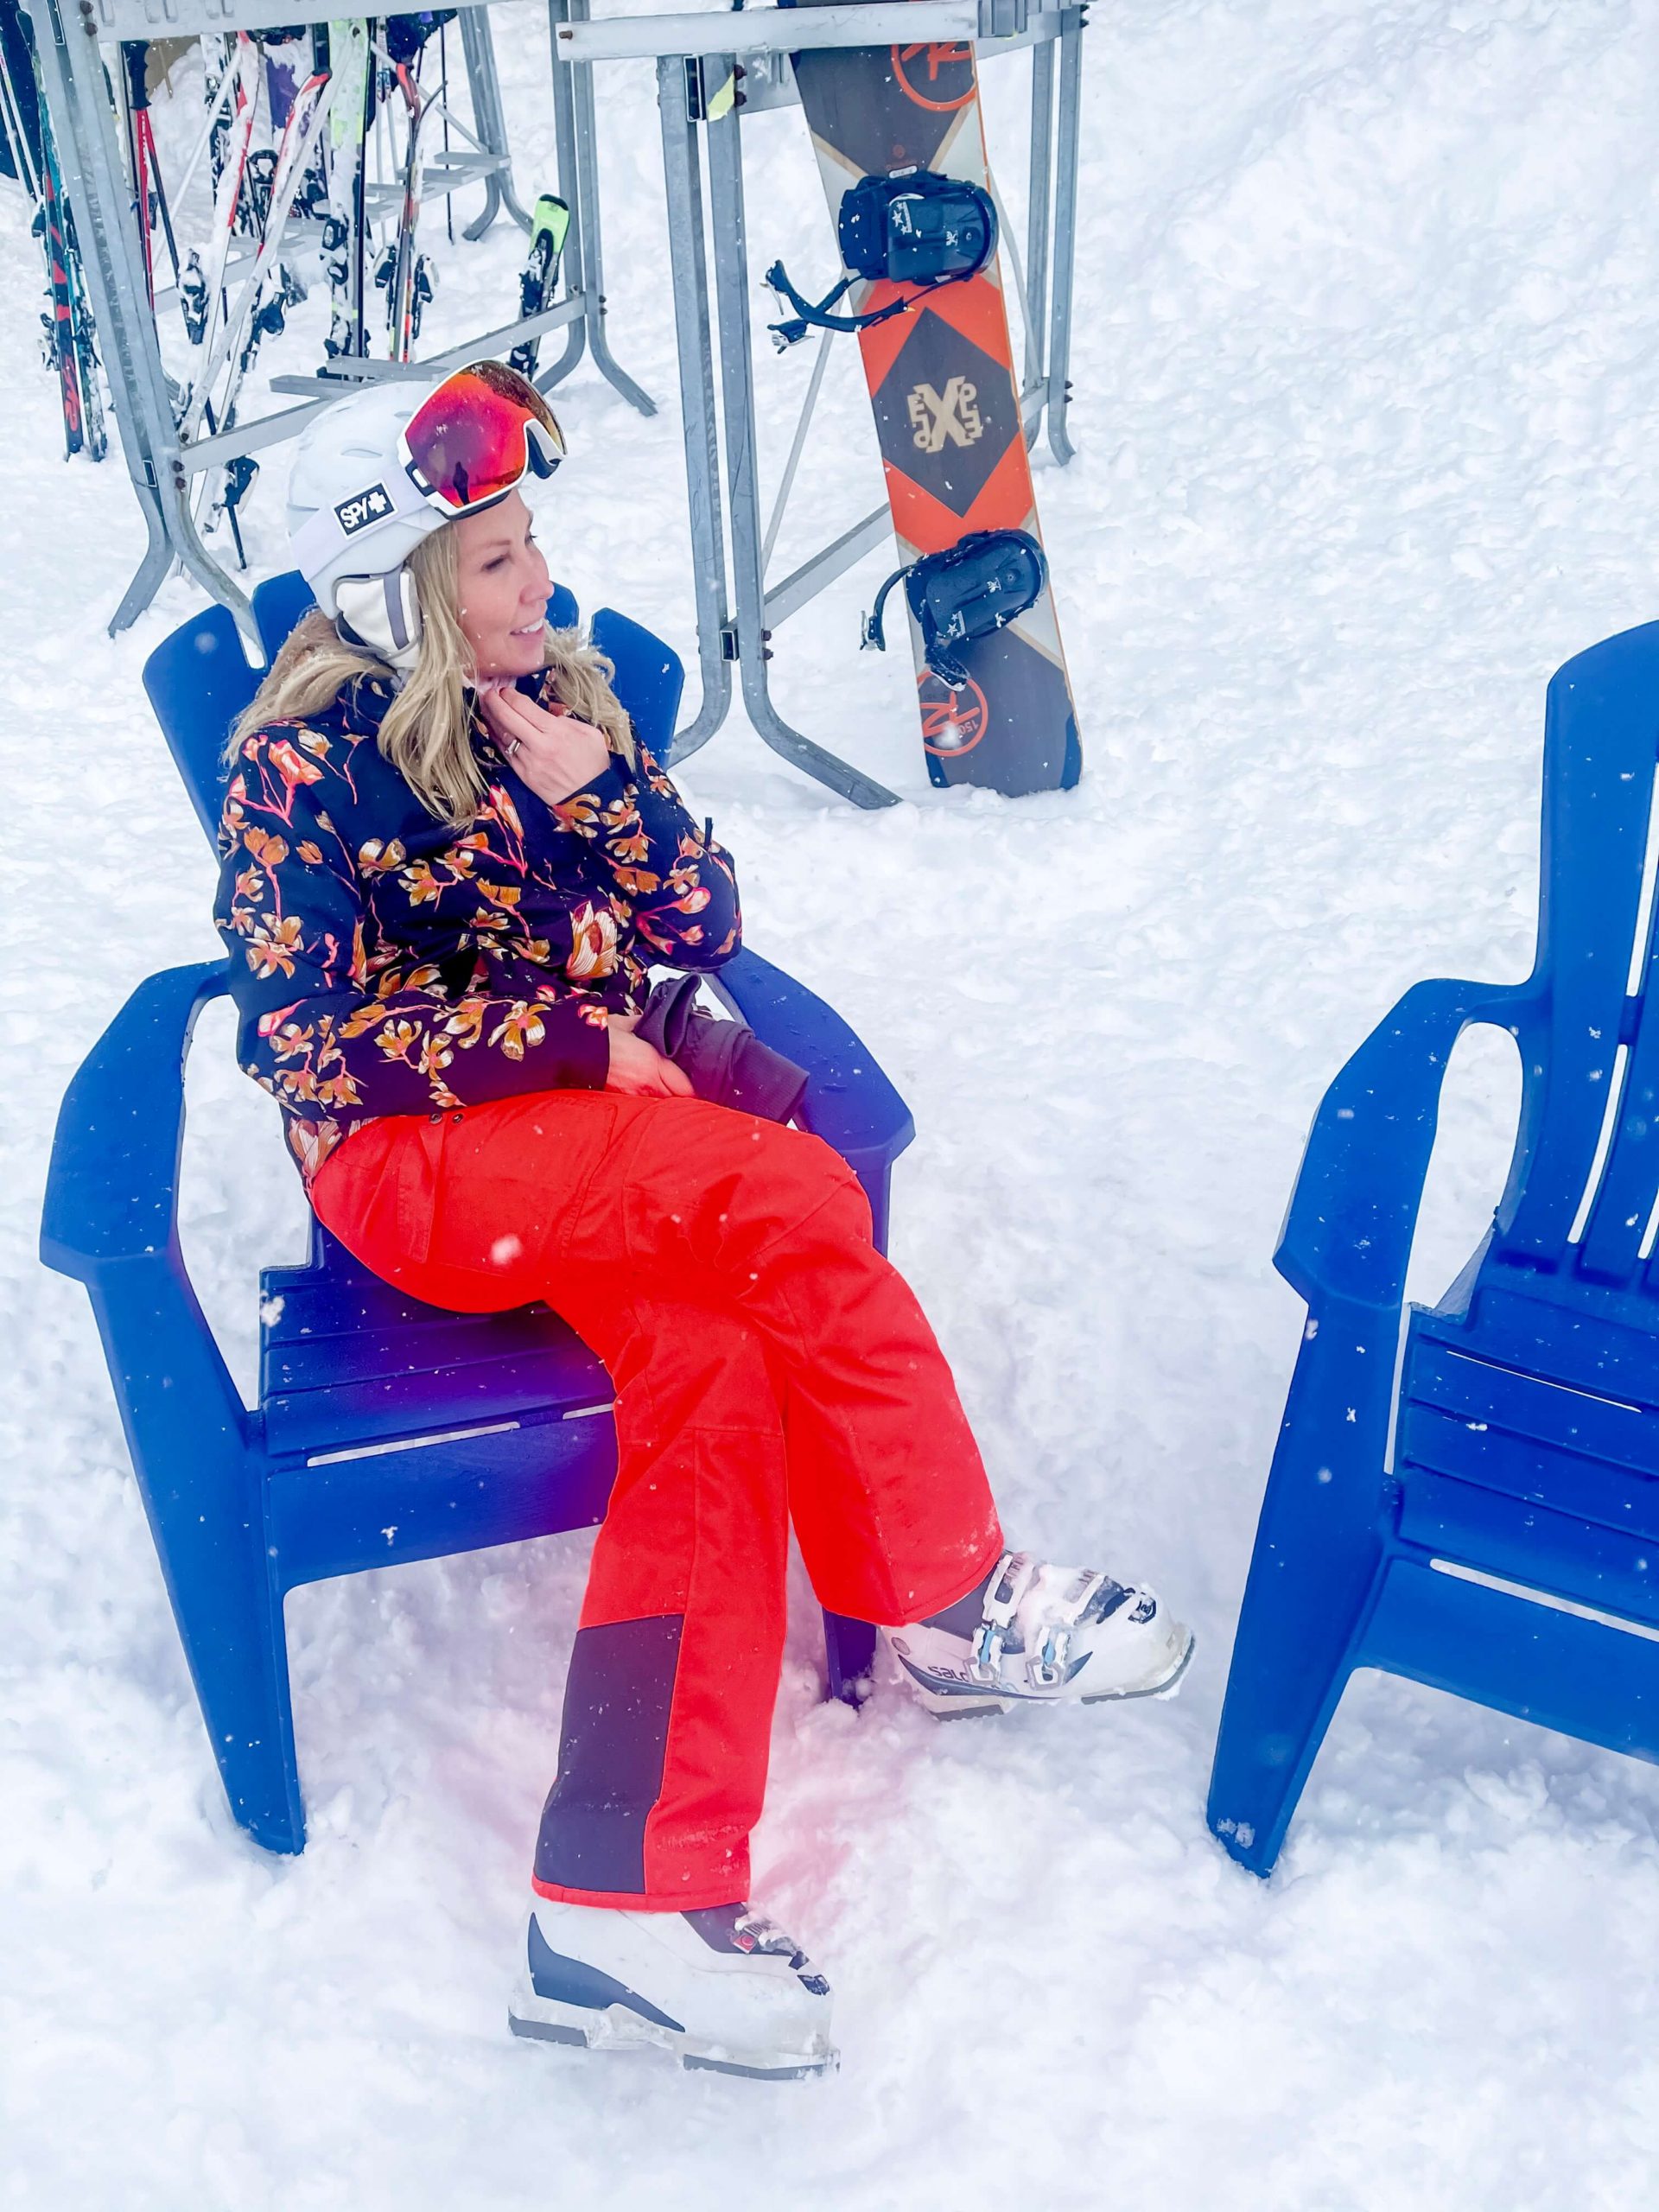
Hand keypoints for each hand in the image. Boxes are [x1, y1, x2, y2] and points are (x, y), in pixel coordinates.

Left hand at [478, 681, 612, 806]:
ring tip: (486, 707)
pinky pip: (505, 752)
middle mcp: (539, 746)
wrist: (592, 800)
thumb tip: (548, 713)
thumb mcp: (590, 735)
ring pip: (502, 735)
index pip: (524, 707)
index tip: (505, 690)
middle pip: (508, 718)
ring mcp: (528, 762)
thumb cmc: (594, 765)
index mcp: (556, 732)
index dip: (510, 695)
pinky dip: (497, 738)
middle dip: (494, 702)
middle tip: (488, 693)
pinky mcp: (523, 775)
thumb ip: (567, 720)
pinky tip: (493, 729)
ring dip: (491, 719)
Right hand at [604, 1011, 693, 1098]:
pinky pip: (645, 1103)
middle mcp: (647, 1083)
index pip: (685, 1086)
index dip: (694, 1087)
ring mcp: (635, 1094)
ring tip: (671, 1090)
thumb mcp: (627, 1024)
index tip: (699, 1082)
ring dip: (669, 1099)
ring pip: (662, 1103)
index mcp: (653, 1063)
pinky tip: (651, 1092)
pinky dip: (651, 1100)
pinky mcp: (622, 1098)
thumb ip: (646, 1025)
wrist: (575, 1051)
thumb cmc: (600, 1037)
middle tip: (688, 1087)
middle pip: (677, 1099)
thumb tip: (653, 1021)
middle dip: (684, 1095)